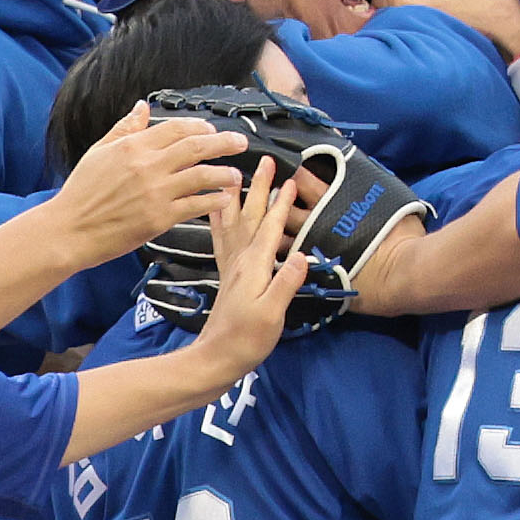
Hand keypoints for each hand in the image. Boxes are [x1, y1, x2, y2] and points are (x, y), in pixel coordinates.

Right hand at [47, 104, 250, 263]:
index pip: (176, 127)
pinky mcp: (160, 218)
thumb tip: (142, 107)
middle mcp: (148, 165)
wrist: (69, 229)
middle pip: (196, 146)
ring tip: (236, 175)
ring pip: (202, 175)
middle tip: (241, 142)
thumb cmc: (81, 193)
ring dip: (224, 173)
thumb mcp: (99, 152)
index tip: (212, 130)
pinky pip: (196, 206)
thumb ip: (124, 128)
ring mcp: (156, 191)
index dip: (200, 127)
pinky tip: (223, 200)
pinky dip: (214, 201)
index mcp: (133, 145)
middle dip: (224, 142)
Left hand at [185, 159, 309, 382]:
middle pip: (250, 215)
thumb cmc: (247, 339)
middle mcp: (240, 260)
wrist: (217, 357)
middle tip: (266, 162)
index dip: (282, 203)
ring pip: (234, 222)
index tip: (292, 179)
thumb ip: (286, 283)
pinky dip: (220, 219)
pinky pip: (222, 238)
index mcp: (254, 266)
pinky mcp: (227, 275)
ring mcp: (232, 266)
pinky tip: (218, 210)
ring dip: (237, 196)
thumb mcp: (273, 313)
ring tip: (237, 174)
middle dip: (260, 188)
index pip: (270, 226)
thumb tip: (303, 254)